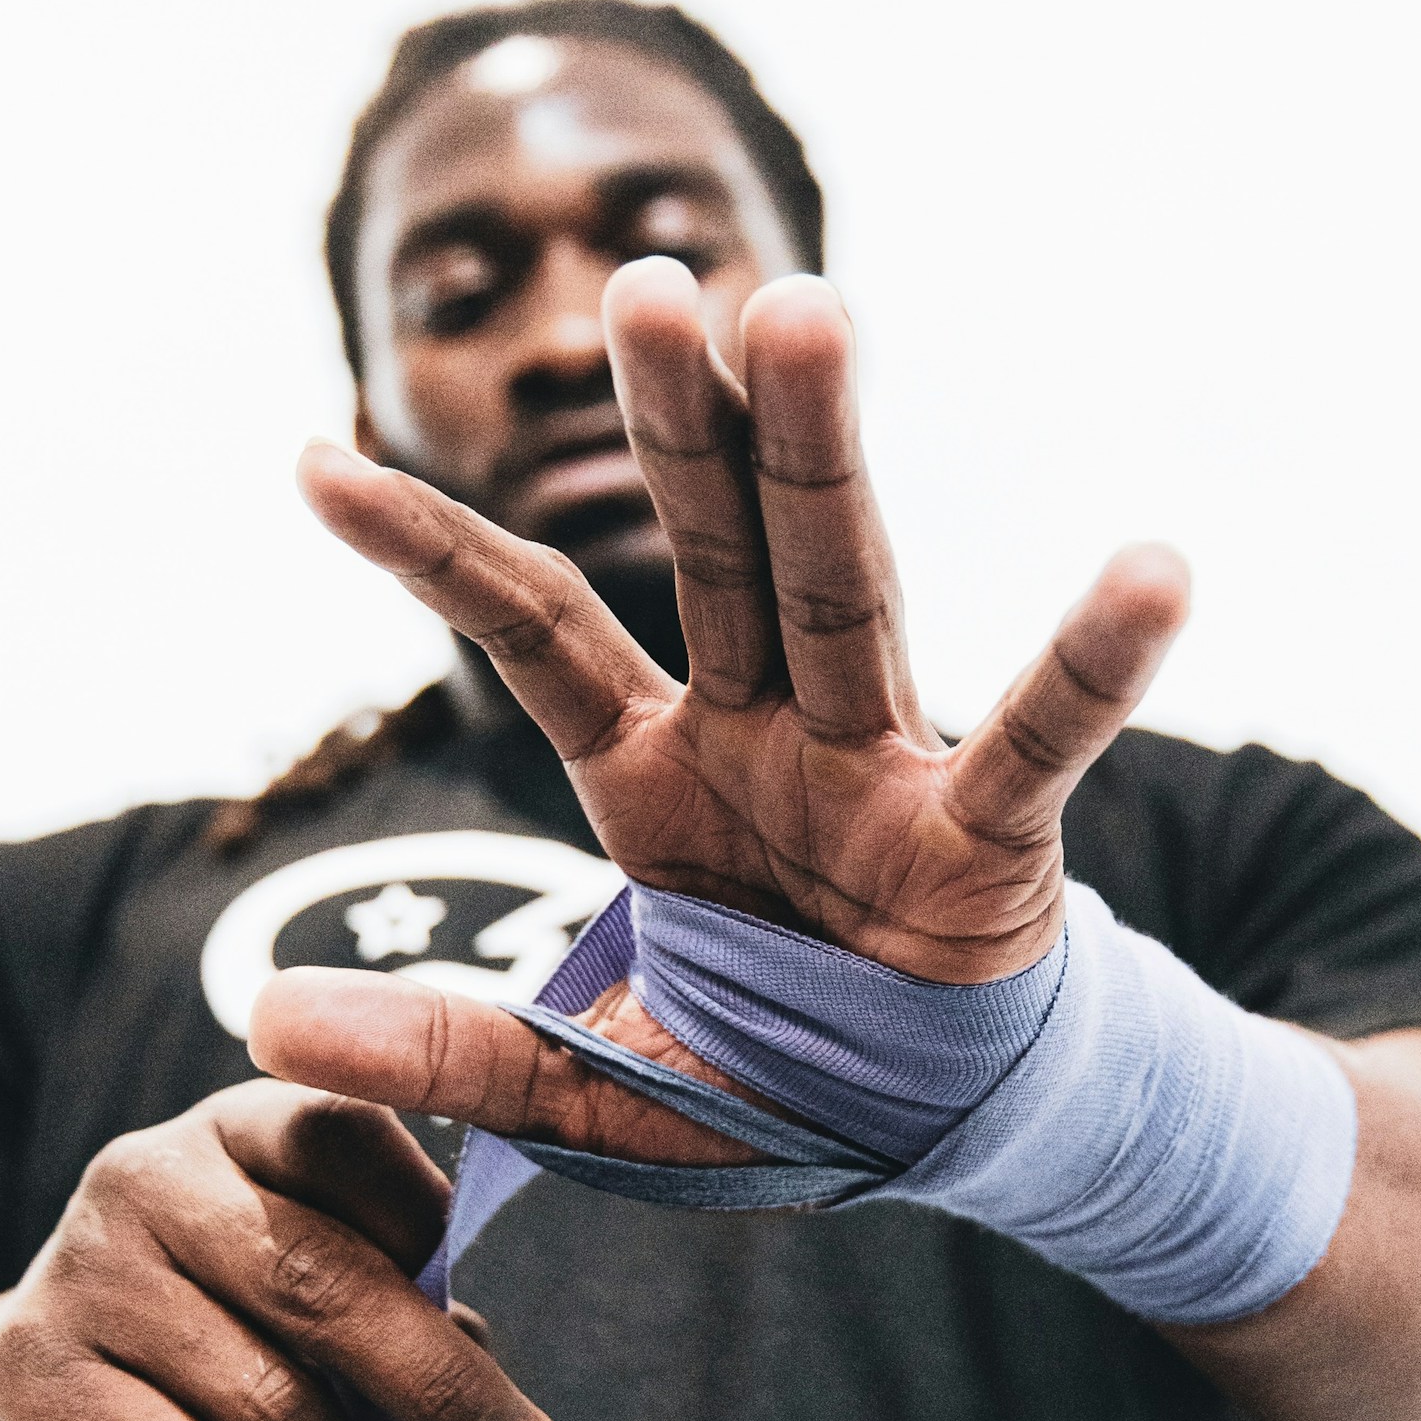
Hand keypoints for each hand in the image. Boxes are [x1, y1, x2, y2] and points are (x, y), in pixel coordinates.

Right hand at [0, 1086, 561, 1420]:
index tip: (482, 1328)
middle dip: (443, 1394)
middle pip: (324, 1282)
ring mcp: (79, 1275)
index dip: (430, 1235)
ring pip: (269, 1405)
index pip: (352, 1139)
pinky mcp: (31, 1383)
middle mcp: (146, 1176)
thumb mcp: (309, 1287)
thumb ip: (403, 1301)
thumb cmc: (222, 1342)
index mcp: (237, 1127)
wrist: (35, 1409)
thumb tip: (496, 1393)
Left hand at [270, 260, 1188, 1162]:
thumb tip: (267, 1017)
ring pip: (849, 587)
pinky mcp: (989, 844)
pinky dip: (1097, 665)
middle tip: (640, 288)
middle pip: (717, 552)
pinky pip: (1039, 745)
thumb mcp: (580, 1083)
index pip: (536, 632)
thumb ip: (445, 1047)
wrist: (922, 1133)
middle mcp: (768, 733)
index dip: (433, 553)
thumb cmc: (766, 1074)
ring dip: (825, 454)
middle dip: (681, 424)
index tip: (312, 462)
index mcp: (658, 771)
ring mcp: (881, 770)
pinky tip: (1153, 568)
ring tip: (806, 312)